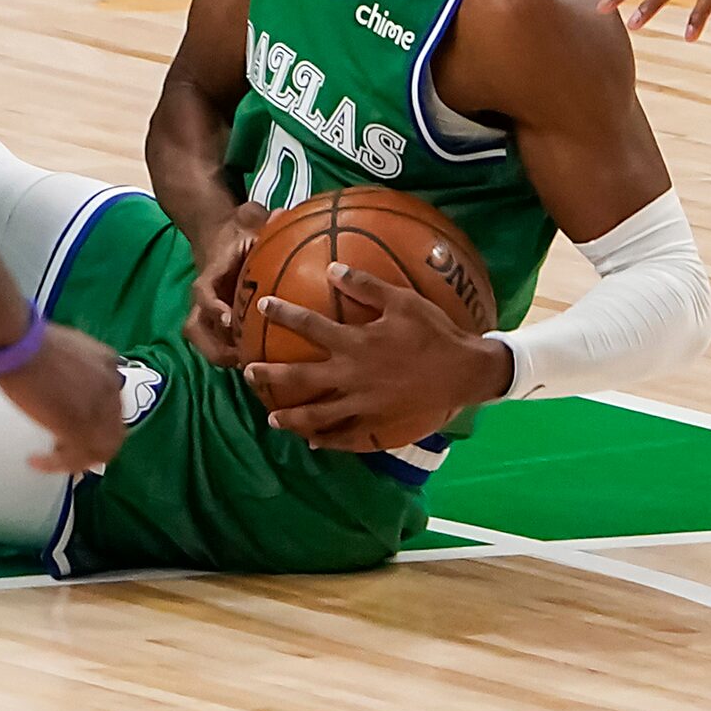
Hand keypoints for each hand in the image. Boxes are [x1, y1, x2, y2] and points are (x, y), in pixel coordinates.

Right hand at [0, 324, 126, 471]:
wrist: (21, 344)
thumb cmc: (34, 341)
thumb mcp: (72, 347)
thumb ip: (82, 366)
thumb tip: (72, 384)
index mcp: (111, 368)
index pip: (114, 409)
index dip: (97, 425)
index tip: (74, 429)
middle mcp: (111, 390)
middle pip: (113, 434)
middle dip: (91, 447)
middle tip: (65, 451)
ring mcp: (97, 410)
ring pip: (98, 451)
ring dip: (75, 460)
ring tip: (51, 460)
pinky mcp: (78, 428)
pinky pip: (74, 457)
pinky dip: (56, 465)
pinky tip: (37, 461)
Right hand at [183, 202, 267, 366]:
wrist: (216, 233)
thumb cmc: (236, 229)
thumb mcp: (248, 219)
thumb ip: (262, 219)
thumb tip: (281, 214)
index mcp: (211, 274)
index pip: (203, 292)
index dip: (213, 307)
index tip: (229, 320)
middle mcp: (204, 297)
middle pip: (195, 328)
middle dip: (214, 347)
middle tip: (242, 359)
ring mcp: (208, 310)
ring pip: (202, 340)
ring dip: (221, 356)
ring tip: (251, 368)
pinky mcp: (217, 319)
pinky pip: (218, 341)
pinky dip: (233, 353)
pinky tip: (262, 362)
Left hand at [244, 265, 512, 452]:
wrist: (463, 372)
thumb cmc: (434, 333)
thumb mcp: (402, 301)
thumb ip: (365, 286)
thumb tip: (332, 268)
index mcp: (356, 343)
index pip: (310, 326)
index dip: (284, 314)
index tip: (262, 305)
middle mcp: (351, 376)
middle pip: (301, 378)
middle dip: (271, 375)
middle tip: (247, 372)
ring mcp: (362, 403)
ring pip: (318, 415)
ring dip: (291, 416)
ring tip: (271, 418)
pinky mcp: (376, 422)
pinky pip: (346, 436)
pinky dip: (328, 440)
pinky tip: (314, 442)